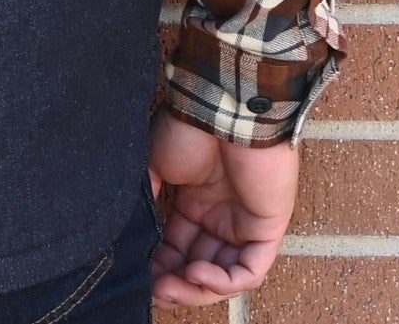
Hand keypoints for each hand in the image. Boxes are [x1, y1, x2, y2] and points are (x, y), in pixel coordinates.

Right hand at [147, 107, 299, 308]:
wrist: (220, 108)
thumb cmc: (187, 129)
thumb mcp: (154, 164)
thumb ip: (146, 198)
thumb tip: (130, 232)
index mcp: (196, 202)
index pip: (179, 247)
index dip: (161, 267)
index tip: (140, 278)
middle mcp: (222, 217)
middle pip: (201, 266)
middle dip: (177, 284)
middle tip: (156, 290)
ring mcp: (246, 223)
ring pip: (226, 276)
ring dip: (198, 288)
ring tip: (172, 286)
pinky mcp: (268, 228)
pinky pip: (251, 270)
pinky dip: (225, 281)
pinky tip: (198, 272)